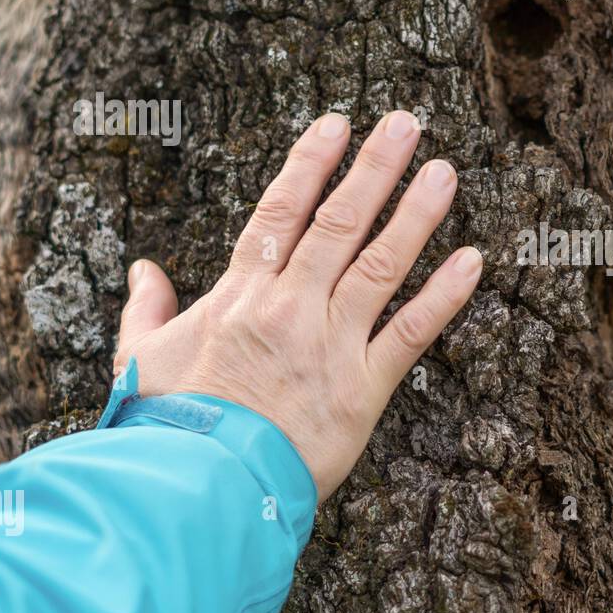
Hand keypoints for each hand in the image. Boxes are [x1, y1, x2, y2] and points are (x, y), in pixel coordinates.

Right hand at [111, 110, 481, 501]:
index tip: (336, 124)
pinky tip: (472, 260)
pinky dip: (445, 296)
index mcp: (239, 295)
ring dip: (415, 214)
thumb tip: (145, 269)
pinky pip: (411, 332)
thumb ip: (145, 309)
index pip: (280, 212)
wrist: (196, 490)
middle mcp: (289, 307)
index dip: (310, 163)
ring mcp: (330, 344)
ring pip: (379, 263)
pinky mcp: (363, 388)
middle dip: (373, 168)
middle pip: (337, 222)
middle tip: (406, 123)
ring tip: (443, 172)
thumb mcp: (140, 358)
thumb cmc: (166, 426)